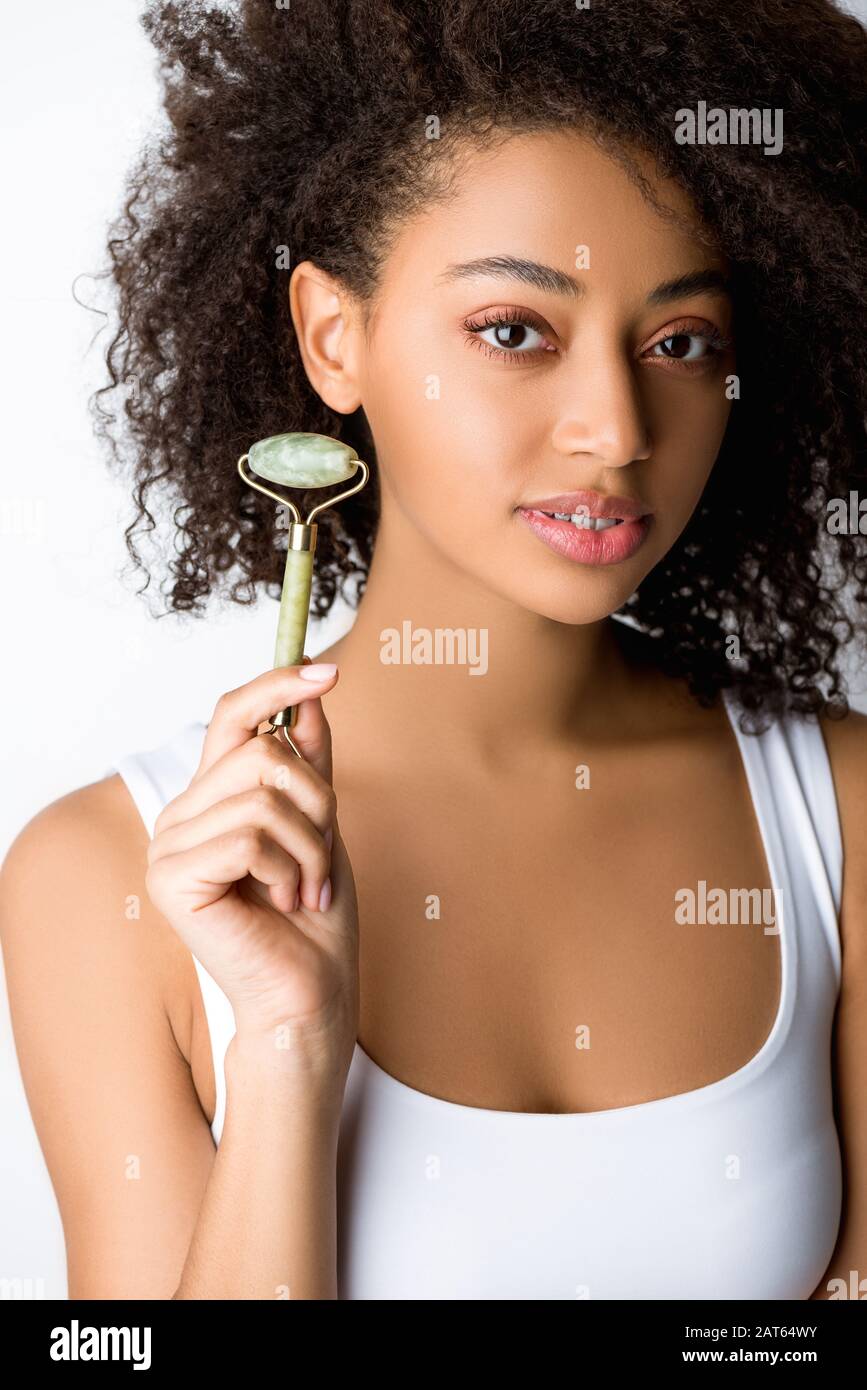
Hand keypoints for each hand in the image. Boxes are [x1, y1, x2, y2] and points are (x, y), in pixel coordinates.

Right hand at [145, 661, 358, 1078]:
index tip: (327, 672)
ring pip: (262, 794)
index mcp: (210, 798)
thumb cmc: (316, 915)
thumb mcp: (321, 821)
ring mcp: (170, 847)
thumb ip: (309, 760)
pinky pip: (248, 836)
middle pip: (260, 752)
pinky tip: (284, 900)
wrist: (312, 992)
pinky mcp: (172, 880)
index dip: (275, 686)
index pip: (230, 717)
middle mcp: (182, 815)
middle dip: (317, 800)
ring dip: (310, 843)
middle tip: (324, 853)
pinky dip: (287, 867)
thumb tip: (309, 693)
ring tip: (307, 885)